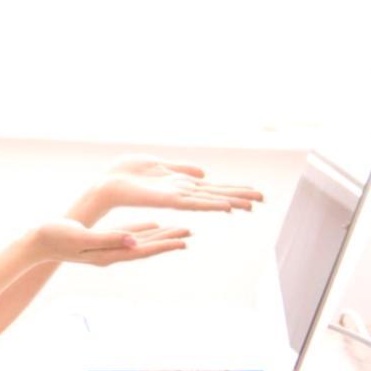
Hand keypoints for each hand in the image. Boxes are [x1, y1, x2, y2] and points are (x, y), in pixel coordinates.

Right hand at [32, 219, 189, 265]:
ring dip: (160, 235)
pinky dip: (143, 230)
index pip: (142, 251)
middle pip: (146, 247)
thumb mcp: (82, 236)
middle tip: (189, 232)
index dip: (163, 245)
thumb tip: (134, 242)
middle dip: (168, 240)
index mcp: (108, 254)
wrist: (37, 241)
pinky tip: (153, 224)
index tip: (183, 240)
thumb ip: (108, 239)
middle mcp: (111, 254)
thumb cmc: (56, 236)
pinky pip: (128, 235)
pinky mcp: (101, 241)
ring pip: (140, 241)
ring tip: (179, 230)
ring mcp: (106, 248)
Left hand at [88, 155, 263, 216]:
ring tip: (252, 204)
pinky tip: (226, 206)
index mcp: (181, 184)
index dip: (234, 190)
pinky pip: (193, 202)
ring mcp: (176, 197)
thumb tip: (204, 173)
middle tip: (264, 200)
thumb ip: (182, 169)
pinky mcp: (167, 200)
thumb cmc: (127, 174)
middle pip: (217, 195)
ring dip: (231, 201)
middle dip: (240, 196)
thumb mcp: (159, 164)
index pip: (213, 188)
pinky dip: (210, 204)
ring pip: (209, 199)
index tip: (255, 193)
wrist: (107, 183)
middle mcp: (182, 192)